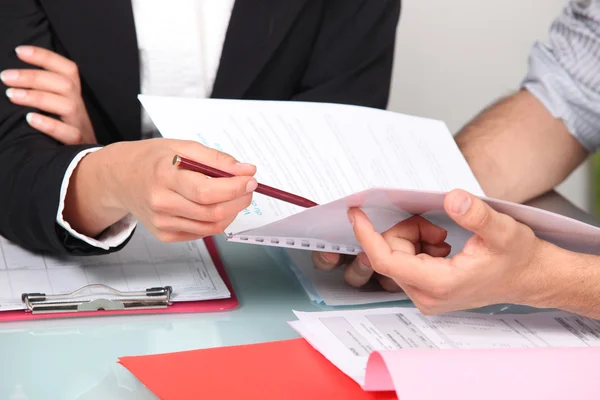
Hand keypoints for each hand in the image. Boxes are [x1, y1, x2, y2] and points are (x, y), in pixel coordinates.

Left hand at [1, 45, 95, 143]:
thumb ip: (44, 94)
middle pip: (65, 84)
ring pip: (67, 105)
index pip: (68, 70)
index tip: (19, 51)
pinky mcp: (79, 146)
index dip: (45, 57)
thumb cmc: (60, 135)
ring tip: (11, 95)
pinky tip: (30, 119)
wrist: (83, 165)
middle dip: (33, 77)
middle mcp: (80, 109)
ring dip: (37, 97)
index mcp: (74, 97)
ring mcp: (80, 127)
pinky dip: (49, 124)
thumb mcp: (56, 111)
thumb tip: (12, 79)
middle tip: (5, 77)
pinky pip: (69, 134)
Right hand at [64, 138, 257, 241]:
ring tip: (234, 196)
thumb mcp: (183, 147)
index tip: (251, 180)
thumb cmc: (153, 160)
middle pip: (212, 212)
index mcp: (164, 176)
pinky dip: (216, 220)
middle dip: (239, 201)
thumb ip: (216, 159)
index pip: (207, 191)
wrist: (121, 178)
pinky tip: (215, 205)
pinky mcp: (165, 235)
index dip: (234, 188)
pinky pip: (202, 232)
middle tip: (248, 188)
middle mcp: (161, 203)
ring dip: (231, 212)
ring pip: (211, 226)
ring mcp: (162, 223)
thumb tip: (246, 170)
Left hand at [348, 189, 550, 314]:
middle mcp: (426, 296)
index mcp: (438, 284)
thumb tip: (452, 199)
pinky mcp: (427, 292)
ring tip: (445, 238)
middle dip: (407, 231)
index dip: (367, 235)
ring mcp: (425, 297)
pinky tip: (444, 247)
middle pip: (389, 254)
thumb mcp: (503, 230)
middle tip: (437, 227)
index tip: (356, 213)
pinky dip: (418, 246)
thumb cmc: (519, 258)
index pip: (385, 260)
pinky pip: (405, 261)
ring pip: (396, 256)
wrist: (531, 277)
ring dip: (414, 237)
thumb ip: (477, 215)